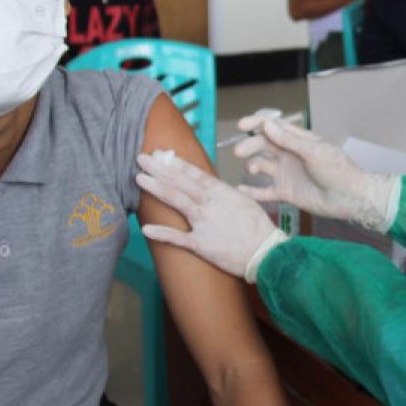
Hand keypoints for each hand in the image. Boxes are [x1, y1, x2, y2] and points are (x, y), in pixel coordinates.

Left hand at [135, 150, 287, 280]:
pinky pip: (179, 238)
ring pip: (177, 201)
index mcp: (221, 192)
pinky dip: (162, 233)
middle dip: (160, 169)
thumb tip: (210, 187)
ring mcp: (205, 223)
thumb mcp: (244, 202)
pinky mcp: (202, 244)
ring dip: (157, 189)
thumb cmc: (258, 228)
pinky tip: (146, 228)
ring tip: (140, 178)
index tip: (161, 153)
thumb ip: (224, 194)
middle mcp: (210, 204)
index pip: (194, 174)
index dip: (176, 163)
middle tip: (142, 158)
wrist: (266, 252)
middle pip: (181, 183)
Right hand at [234, 116, 398, 230]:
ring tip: (251, 169)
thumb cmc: (338, 170)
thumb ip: (289, 140)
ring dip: (252, 165)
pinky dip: (252, 190)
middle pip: (264, 145)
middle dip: (250, 145)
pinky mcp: (286, 192)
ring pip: (262, 165)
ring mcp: (287, 173)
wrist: (349, 198)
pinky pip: (264, 190)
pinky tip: (240, 189)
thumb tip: (268, 125)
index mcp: (299, 141)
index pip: (275, 127)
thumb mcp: (314, 152)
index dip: (258, 124)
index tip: (242, 125)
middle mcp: (290, 155)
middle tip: (239, 151)